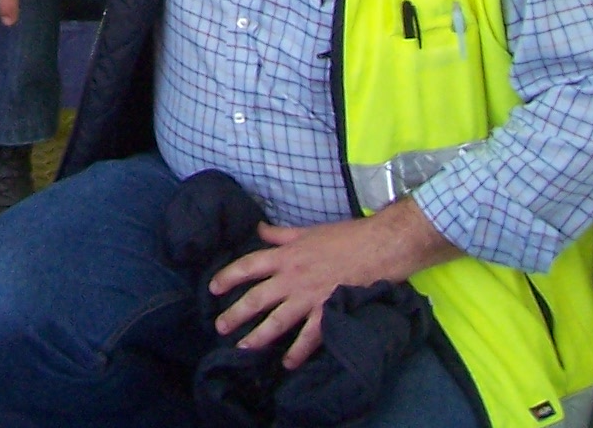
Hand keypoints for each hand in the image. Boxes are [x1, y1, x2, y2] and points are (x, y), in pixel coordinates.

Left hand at [208, 198, 461, 367]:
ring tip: (244, 348)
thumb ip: (281, 234)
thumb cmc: (345, 236)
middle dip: (236, 314)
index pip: (248, 266)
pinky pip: (309, 337)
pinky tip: (288, 363)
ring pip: (278, 321)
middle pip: (257, 298)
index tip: (213, 288)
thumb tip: (259, 230)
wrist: (379, 247)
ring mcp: (310, 297)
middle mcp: (292, 278)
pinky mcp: (329, 312)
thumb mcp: (308, 231)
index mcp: (286, 255)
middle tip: (220, 327)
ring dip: (259, 336)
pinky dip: (298, 352)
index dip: (228, 277)